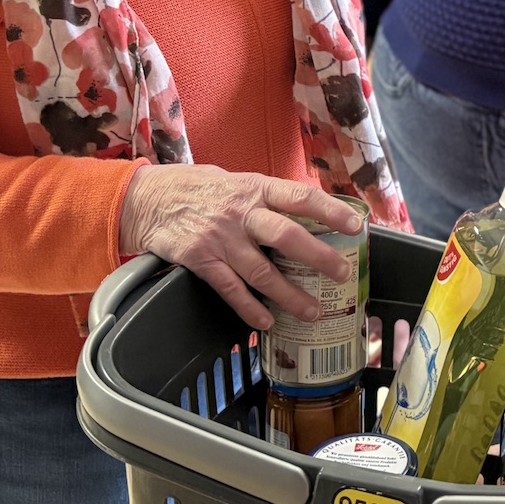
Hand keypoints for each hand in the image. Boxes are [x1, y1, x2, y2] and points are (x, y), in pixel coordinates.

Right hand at [119, 164, 362, 330]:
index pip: (300, 197)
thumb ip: (267, 197)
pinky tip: (266, 323)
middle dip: (319, 258)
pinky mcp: (201, 261)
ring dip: (290, 295)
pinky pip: (231, 290)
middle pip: (287, 237)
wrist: (148, 199)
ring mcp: (221, 239)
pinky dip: (250, 309)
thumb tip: (308, 211)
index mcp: (255, 188)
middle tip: (342, 274)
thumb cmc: (198, 187)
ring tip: (312, 311)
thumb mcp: (237, 180)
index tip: (356, 225)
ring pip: (262, 272)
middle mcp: (241, 213)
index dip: (330, 211)